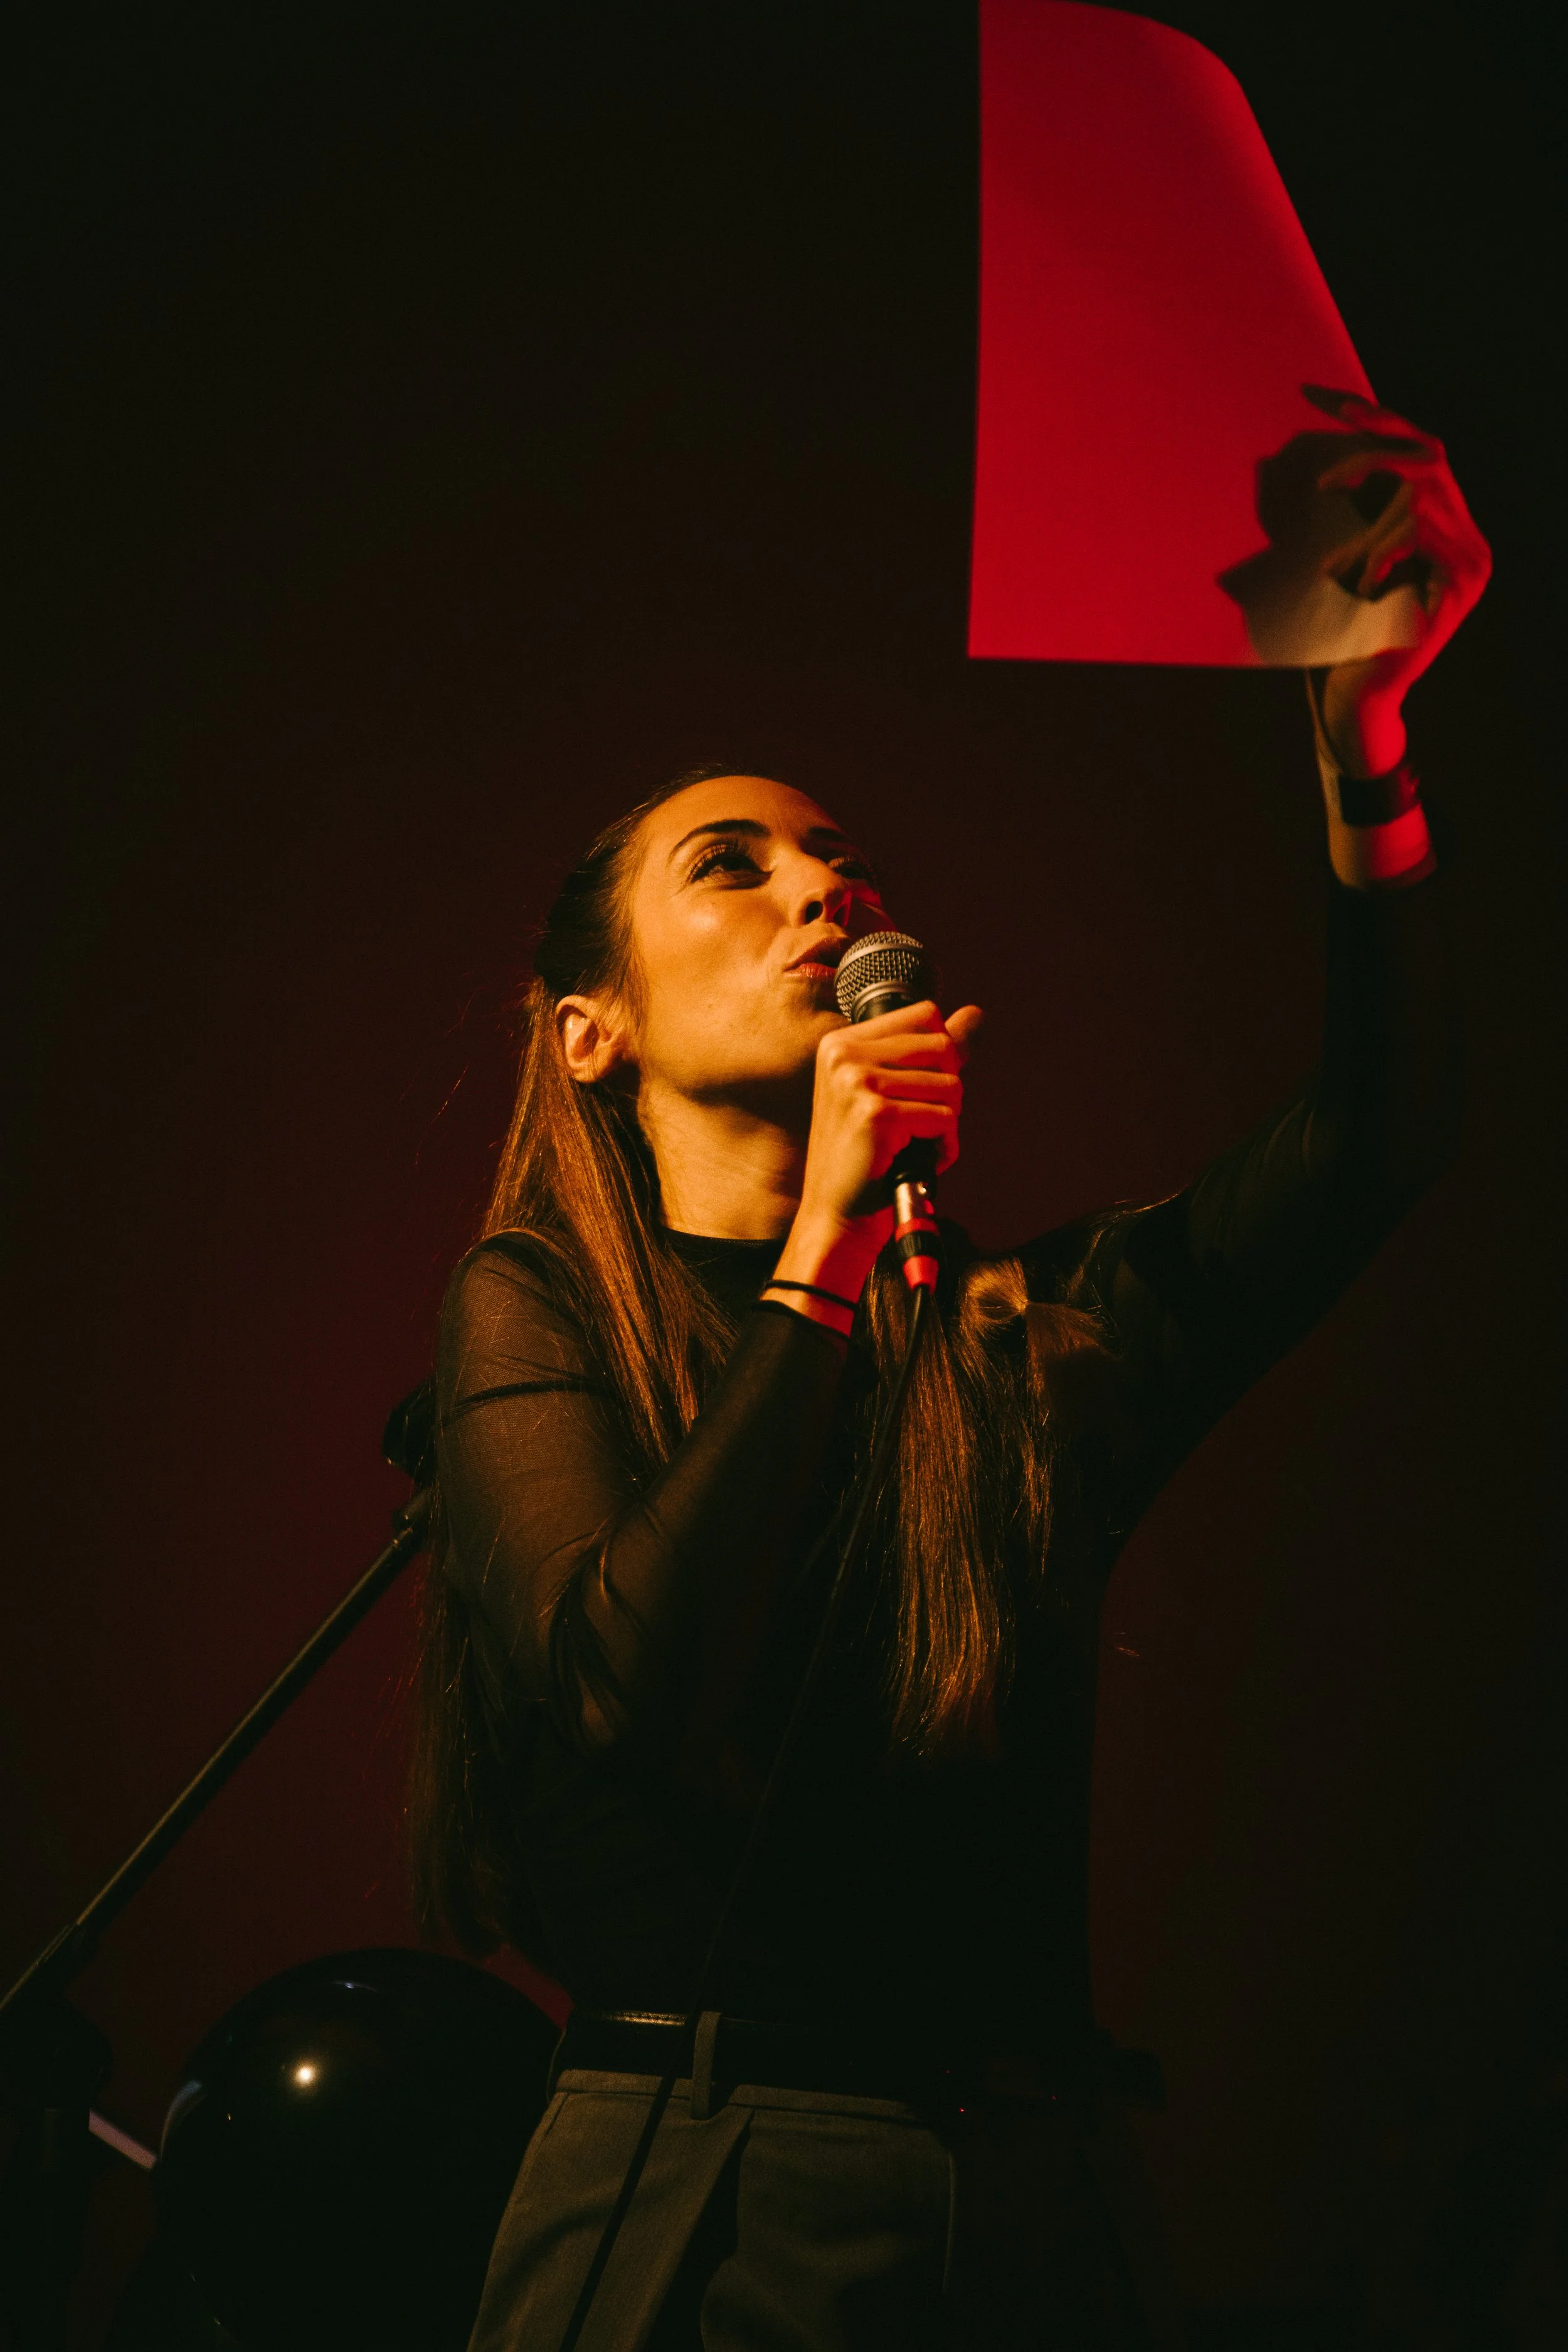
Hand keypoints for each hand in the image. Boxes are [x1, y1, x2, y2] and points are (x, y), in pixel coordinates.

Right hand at [771, 1000, 983, 1308]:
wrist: (838, 1216)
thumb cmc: (868, 1157)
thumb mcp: (892, 1091)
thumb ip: (932, 1051)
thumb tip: (976, 1014)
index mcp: (842, 1042)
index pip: (925, 1014)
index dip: (940, 1055)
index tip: (917, 1090)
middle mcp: (843, 1054)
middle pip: (944, 1046)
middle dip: (946, 1091)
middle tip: (915, 1123)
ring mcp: (856, 1081)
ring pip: (951, 1084)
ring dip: (946, 1124)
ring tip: (913, 1144)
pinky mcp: (875, 1114)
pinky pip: (946, 1118)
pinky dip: (943, 1147)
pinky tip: (915, 1161)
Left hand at [1304, 386, 1491, 773]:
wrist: (1356, 696)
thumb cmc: (1336, 631)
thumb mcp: (1326, 557)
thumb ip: (1319, 512)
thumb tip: (1276, 461)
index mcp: (1441, 524)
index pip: (1415, 450)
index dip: (1373, 418)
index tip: (1320, 396)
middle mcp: (1466, 536)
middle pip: (1427, 455)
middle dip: (1377, 427)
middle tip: (1329, 408)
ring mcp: (1472, 560)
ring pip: (1422, 489)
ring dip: (1372, 488)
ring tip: (1326, 492)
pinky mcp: (1463, 584)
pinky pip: (1422, 534)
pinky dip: (1382, 540)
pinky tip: (1356, 564)